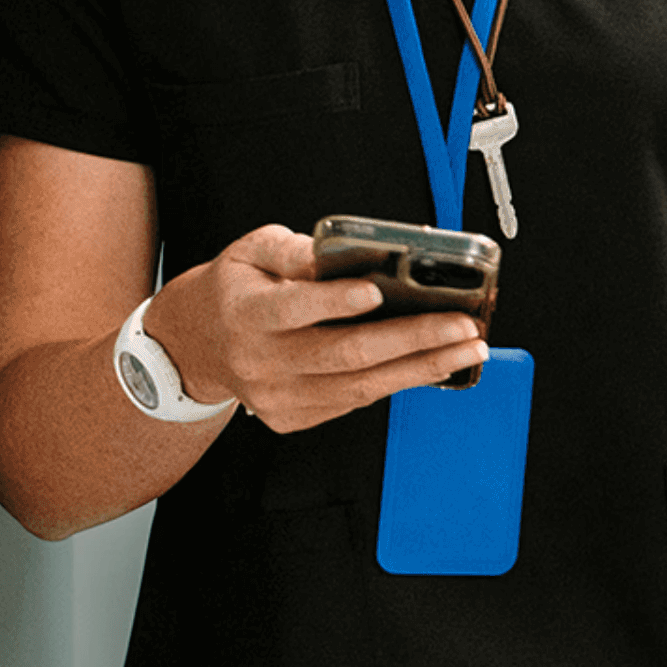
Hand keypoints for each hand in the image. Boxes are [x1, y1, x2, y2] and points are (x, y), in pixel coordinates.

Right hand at [141, 225, 488, 434]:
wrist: (198, 344)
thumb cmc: (237, 288)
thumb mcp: (253, 251)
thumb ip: (293, 249)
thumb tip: (337, 249)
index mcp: (248, 313)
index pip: (294, 309)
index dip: (336, 302)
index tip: (377, 291)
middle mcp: (262, 362)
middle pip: (344, 354)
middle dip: (412, 339)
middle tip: (462, 325)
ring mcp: (278, 397)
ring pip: (359, 387)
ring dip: (421, 368)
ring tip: (467, 349)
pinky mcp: (293, 417)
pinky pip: (353, 402)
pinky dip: (398, 382)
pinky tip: (434, 365)